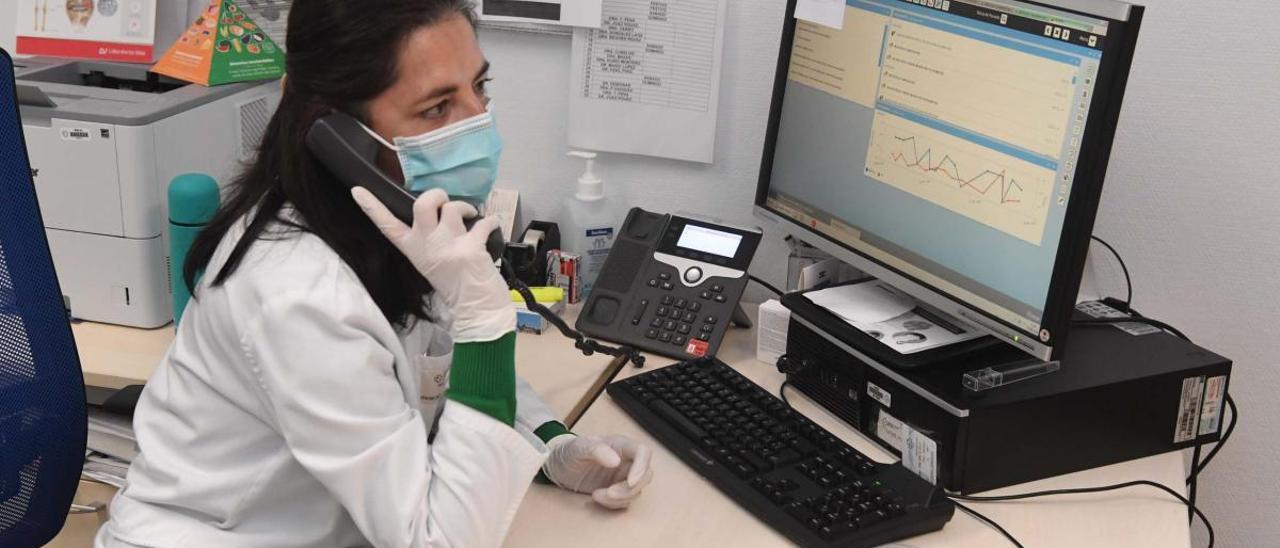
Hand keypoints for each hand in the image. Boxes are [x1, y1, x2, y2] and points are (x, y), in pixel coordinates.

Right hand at [352, 187, 513, 341]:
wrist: (476, 309)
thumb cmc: (454, 286)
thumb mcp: (431, 263)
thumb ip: (429, 240)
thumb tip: (439, 213)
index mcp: (413, 250)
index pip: (387, 226)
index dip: (372, 207)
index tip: (358, 191)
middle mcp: (427, 246)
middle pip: (422, 205)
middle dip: (436, 194)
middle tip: (444, 202)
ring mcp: (448, 246)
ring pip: (453, 208)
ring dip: (465, 207)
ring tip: (470, 215)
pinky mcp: (471, 248)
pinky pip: (483, 222)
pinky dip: (491, 221)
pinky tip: (491, 226)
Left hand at [543, 435, 653, 509]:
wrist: (559, 466)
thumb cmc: (569, 452)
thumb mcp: (578, 447)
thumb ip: (596, 450)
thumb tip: (616, 460)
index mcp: (620, 445)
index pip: (643, 452)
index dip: (642, 467)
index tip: (630, 481)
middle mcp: (626, 460)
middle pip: (646, 475)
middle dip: (629, 488)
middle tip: (609, 493)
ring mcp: (623, 476)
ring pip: (637, 491)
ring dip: (620, 498)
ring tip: (596, 495)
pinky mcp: (618, 490)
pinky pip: (625, 501)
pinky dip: (613, 504)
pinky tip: (597, 497)